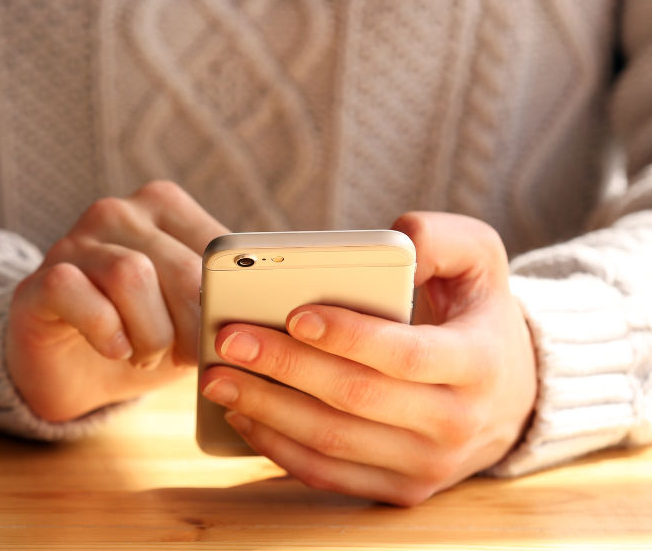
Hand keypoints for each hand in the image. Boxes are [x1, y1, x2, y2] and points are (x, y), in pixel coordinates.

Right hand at [6, 181, 227, 421]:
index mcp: (164, 208)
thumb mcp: (192, 317)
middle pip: (182, 266)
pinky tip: (114, 349)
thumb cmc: (142, 336)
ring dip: (151, 334)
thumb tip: (272, 306)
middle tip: (191, 358)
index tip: (231, 337)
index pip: (218, 247)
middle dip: (195, 326)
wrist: (70, 371)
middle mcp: (118, 213)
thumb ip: (224, 297)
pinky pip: (76, 291)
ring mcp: (74, 241)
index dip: (231, 301)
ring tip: (146, 354)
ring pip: (131, 275)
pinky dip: (105, 331)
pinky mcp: (39, 279)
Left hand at [199, 212, 535, 505]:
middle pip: (355, 399)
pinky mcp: (400, 490)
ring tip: (217, 377)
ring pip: (332, 442)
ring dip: (266, 410)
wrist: (512, 397)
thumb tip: (399, 237)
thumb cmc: (477, 314)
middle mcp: (457, 424)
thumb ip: (443, 237)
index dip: (347, 336)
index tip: (293, 314)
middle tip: (228, 339)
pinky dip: (277, 448)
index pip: (405, 355)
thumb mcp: (480, 261)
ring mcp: (428, 465)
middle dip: (283, 368)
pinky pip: (327, 476)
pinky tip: (241, 413)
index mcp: (479, 363)